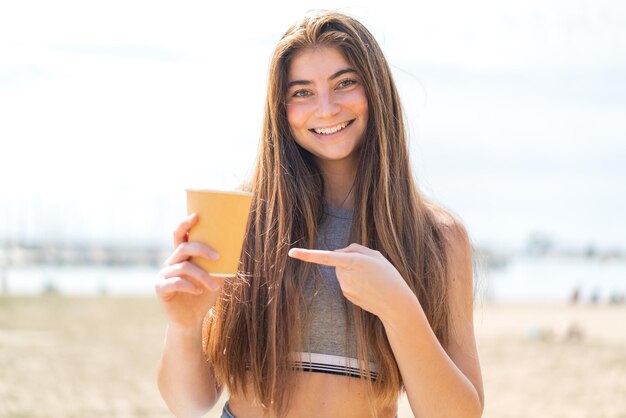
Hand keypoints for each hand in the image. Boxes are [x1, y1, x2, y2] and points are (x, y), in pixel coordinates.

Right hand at [155, 213, 223, 329]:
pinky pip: (175, 282)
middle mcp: (171, 262)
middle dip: (202, 250)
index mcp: (182, 256)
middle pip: (183, 248)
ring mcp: (164, 275)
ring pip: (184, 268)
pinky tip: (198, 291)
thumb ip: (221, 263)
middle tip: (218, 257)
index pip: (180, 235)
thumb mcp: (215, 276)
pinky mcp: (161, 288)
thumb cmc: (203, 294)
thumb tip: (238, 246)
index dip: (185, 224)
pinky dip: (189, 285)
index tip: (196, 215)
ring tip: (214, 286)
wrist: (191, 319)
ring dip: (202, 276)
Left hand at [288, 243, 414, 318]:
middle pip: (338, 261)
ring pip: (341, 272)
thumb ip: (354, 248)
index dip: (308, 255)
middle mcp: (346, 276)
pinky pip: (346, 283)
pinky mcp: (346, 296)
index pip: (326, 257)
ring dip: (351, 271)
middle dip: (348, 260)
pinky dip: (354, 282)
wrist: (396, 304)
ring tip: (370, 278)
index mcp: (354, 262)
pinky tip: (368, 287)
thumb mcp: (375, 255)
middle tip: (368, 267)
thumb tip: (338, 253)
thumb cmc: (388, 276)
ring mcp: (345, 288)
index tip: (292, 253)